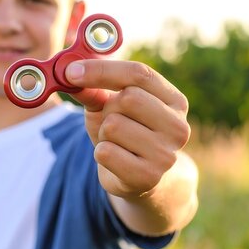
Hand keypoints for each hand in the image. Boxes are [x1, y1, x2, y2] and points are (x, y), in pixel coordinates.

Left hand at [65, 60, 190, 197]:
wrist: (140, 179)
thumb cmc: (125, 133)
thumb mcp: (110, 106)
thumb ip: (94, 89)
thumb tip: (71, 72)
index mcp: (175, 101)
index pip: (139, 74)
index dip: (102, 70)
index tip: (71, 72)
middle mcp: (178, 127)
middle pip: (128, 98)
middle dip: (108, 108)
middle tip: (111, 121)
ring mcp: (166, 154)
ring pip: (113, 126)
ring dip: (104, 134)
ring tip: (116, 143)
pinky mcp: (148, 177)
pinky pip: (106, 152)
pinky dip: (101, 153)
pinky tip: (115, 160)